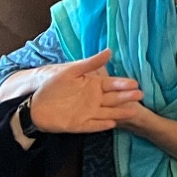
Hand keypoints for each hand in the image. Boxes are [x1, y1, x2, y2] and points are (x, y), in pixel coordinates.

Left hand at [25, 49, 144, 134]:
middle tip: (139, 95)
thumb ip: (91, 63)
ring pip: (108, 112)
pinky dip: (103, 124)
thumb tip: (110, 51)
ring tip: (133, 111)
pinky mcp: (80, 125)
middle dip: (126, 97)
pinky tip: (112, 123)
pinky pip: (94, 125)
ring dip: (120, 112)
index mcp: (94, 85)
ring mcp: (89, 112)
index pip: (112, 84)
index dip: (123, 84)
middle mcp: (94, 99)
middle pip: (114, 98)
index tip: (134, 83)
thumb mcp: (72, 71)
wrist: (36, 105)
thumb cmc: (54, 86)